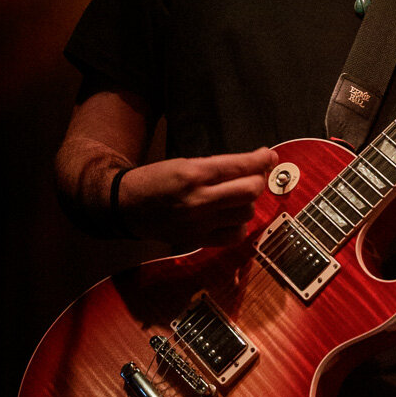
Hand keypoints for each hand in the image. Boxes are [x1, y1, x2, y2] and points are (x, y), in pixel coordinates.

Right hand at [118, 146, 278, 248]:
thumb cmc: (156, 180)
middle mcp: (199, 199)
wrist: (126, 206)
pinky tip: (232, 217)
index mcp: (193, 174)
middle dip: (258, 180)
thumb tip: (253, 165)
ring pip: (246, 213)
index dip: (261, 160)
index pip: (239, 166)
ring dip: (249, 203)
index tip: (269, 156)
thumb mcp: (184, 163)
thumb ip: (218, 166)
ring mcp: (200, 223)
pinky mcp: (199, 240)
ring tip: (238, 196)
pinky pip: (235, 235)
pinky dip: (240, 225)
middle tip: (254, 176)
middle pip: (250, 191)